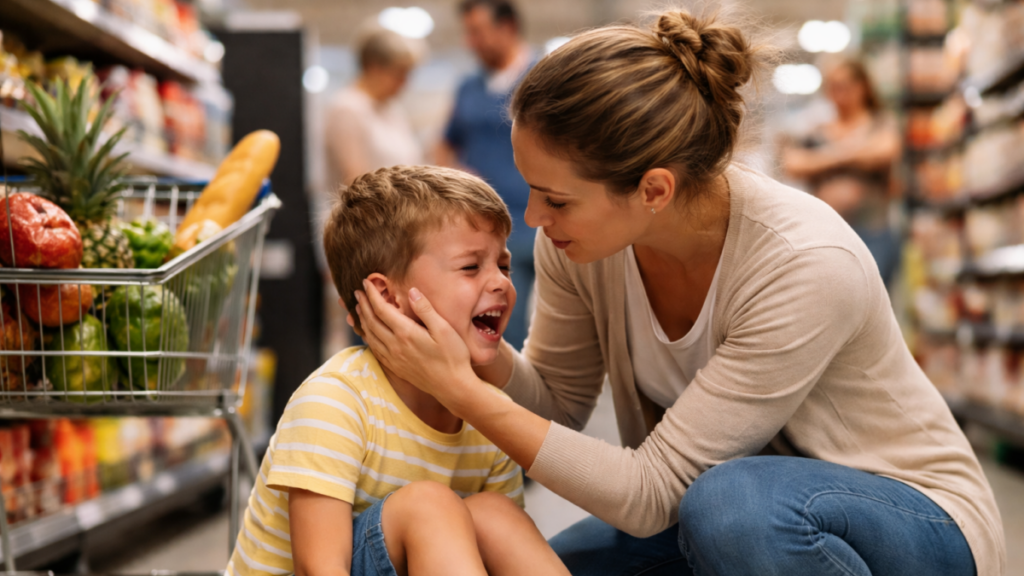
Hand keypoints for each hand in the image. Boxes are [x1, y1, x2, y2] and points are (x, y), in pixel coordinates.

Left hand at [355, 281, 478, 410]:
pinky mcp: (396, 367)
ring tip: (358, 309)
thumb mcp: (444, 329)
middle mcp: (395, 346)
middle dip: (363, 305)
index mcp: (406, 333)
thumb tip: (411, 291)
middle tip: (358, 292)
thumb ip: (426, 310)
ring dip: (362, 320)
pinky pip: (375, 349)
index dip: (371, 295)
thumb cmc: (453, 356)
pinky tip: (368, 333)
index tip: (366, 282)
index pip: (381, 309)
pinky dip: (367, 337)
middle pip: (371, 321)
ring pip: (370, 336)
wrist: (453, 387)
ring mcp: (394, 358)